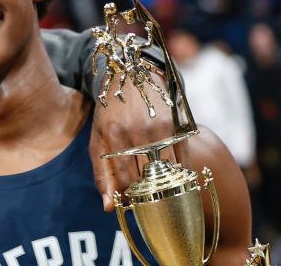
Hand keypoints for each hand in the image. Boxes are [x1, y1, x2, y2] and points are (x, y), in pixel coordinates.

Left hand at [88, 72, 187, 210]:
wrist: (132, 72)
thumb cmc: (110, 110)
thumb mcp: (98, 137)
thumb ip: (101, 173)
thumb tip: (108, 207)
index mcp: (114, 134)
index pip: (124, 178)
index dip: (128, 195)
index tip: (130, 202)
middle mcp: (138, 131)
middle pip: (147, 177)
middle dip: (146, 193)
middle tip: (146, 200)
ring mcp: (160, 127)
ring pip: (167, 171)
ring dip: (165, 186)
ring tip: (160, 192)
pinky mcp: (177, 124)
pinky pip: (183, 159)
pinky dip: (181, 174)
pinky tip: (175, 179)